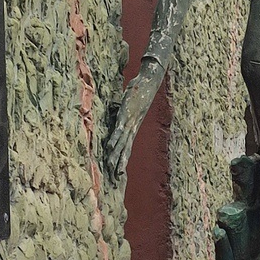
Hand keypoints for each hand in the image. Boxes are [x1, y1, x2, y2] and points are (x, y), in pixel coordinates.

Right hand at [105, 59, 163, 178]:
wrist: (150, 82)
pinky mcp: (126, 114)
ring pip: (122, 142)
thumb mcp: (132, 107)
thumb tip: (119, 117)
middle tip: (115, 177)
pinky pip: (119, 129)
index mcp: (133, 127)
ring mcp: (130, 121)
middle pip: (125, 149)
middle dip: (120, 163)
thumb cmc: (140, 93)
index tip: (119, 173)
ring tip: (110, 166)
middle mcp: (132, 127)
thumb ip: (125, 114)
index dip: (123, 160)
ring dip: (116, 155)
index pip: (128, 147)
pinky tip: (109, 146)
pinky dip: (114, 138)